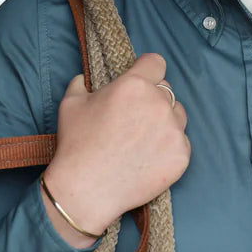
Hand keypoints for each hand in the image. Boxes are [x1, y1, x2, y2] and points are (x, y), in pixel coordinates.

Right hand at [43, 53, 190, 242]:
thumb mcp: (70, 105)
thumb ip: (80, 84)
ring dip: (165, 122)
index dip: (147, 70)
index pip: (156, 63)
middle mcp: (158, 103)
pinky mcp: (181, 155)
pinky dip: (169, 148)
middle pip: (166, 90)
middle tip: (135, 118)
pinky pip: (181, 143)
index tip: (141, 80)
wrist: (87, 189)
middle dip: (153, 99)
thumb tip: (81, 79)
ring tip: (143, 140)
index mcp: (134, 85)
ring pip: (178, 116)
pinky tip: (149, 158)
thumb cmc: (76, 145)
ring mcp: (173, 130)